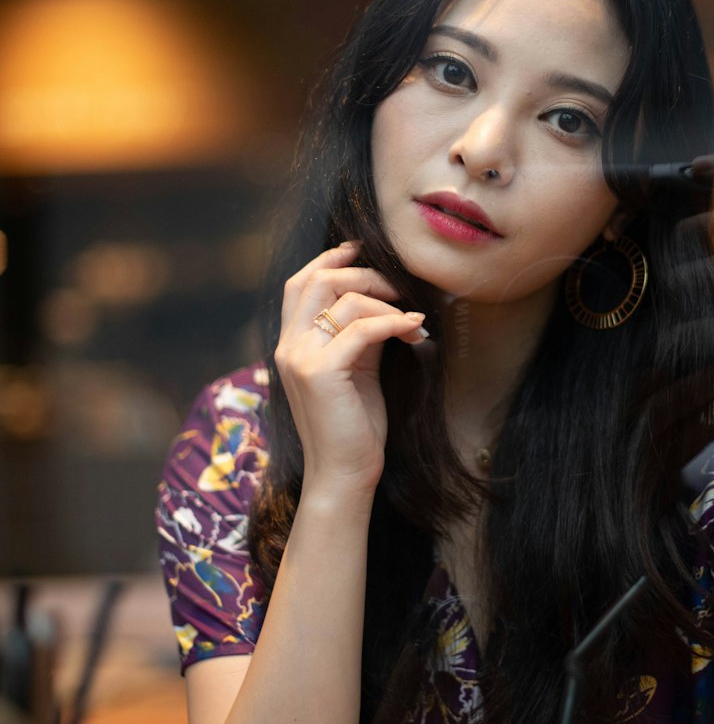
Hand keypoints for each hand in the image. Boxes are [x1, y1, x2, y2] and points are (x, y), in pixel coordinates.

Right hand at [273, 241, 427, 493]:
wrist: (343, 474)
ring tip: (413, 319)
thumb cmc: (353, 426)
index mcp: (291, 344)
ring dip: (386, 302)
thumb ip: (360, 336)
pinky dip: (393, 322)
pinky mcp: (320, 372)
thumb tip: (385, 303)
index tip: (363, 249)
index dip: (329, 258)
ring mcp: (300, 358)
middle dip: (363, 273)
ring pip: (343, 301)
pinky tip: (415, 328)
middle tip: (398, 286)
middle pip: (317, 280)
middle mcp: (288, 346)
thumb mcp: (357, 370)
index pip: (300, 283)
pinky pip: (362, 329)